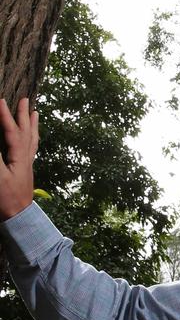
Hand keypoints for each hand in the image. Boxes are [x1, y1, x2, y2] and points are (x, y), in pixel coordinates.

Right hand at [0, 97, 38, 220]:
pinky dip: (31, 141)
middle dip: (24, 116)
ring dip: (32, 126)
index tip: (0, 100)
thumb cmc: (7, 199)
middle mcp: (26, 159)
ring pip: (31, 141)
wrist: (19, 219)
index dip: (5, 116)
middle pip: (26, 133)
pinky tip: (30, 140)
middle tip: (26, 100)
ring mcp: (27, 166)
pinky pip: (30, 151)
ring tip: (35, 114)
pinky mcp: (25, 173)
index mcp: (19, 158)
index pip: (13, 131)